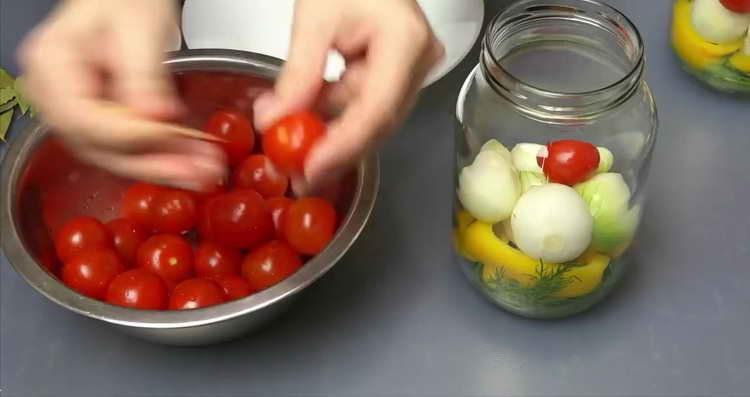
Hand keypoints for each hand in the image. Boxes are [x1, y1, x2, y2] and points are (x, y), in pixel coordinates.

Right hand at [19, 0, 225, 190]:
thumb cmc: (127, 1)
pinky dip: (162, 157)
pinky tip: (192, 163)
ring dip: (162, 166)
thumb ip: (145, 76)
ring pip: (114, 154)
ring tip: (203, 171)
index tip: (169, 135)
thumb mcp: (139, 29)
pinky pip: (128, 148)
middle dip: (152, 163)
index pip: (83, 117)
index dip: (128, 135)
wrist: (129, 0)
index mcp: (51, 63)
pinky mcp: (100, 122)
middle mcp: (54, 95)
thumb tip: (157, 118)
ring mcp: (75, 112)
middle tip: (196, 172)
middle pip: (98, 145)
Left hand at [253, 0, 443, 191]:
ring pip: (372, 119)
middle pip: (378, 121)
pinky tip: (309, 125)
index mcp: (406, 42)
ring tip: (293, 149)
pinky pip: (368, 106)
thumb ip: (298, 73)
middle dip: (335, 149)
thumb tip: (272, 120)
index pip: (377, 107)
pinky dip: (337, 117)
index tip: (313, 167)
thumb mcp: (314, 18)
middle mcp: (419, 62)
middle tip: (299, 174)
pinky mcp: (399, 76)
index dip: (345, 144)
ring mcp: (413, 70)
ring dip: (332, 134)